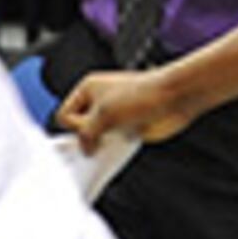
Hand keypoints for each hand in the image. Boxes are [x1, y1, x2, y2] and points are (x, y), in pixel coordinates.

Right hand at [59, 67, 191, 147]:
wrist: (173, 98)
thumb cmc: (143, 94)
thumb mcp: (104, 114)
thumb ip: (86, 134)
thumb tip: (84, 149)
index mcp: (89, 89)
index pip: (64, 114)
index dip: (74, 126)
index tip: (86, 131)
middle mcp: (100, 102)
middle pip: (79, 128)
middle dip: (88, 137)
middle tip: (100, 138)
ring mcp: (114, 117)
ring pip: (97, 138)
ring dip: (103, 144)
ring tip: (113, 141)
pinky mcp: (127, 129)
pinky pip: (112, 144)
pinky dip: (115, 149)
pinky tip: (123, 144)